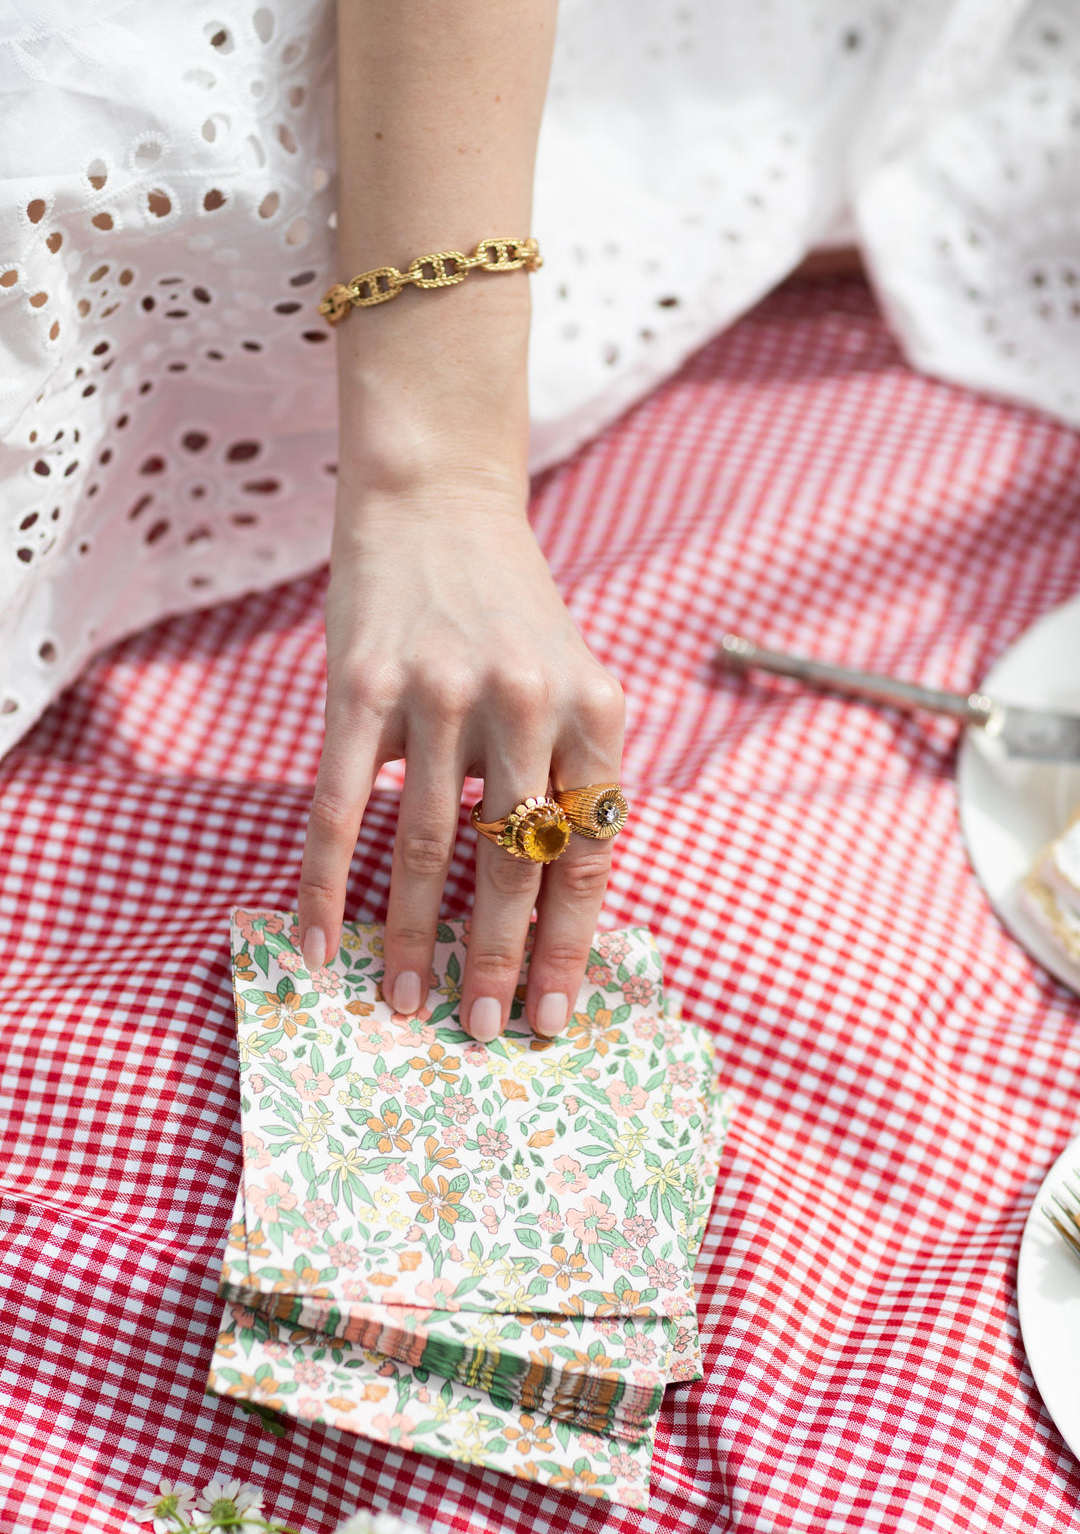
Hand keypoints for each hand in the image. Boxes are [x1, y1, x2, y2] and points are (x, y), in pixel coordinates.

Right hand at [297, 479, 624, 1039]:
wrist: (438, 503)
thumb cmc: (509, 612)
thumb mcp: (572, 681)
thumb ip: (573, 777)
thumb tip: (553, 913)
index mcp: (594, 710)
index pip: (589, 854)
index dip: (570, 945)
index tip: (554, 1014)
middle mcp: (527, 702)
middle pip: (515, 864)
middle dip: (498, 960)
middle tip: (482, 1030)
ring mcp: (440, 692)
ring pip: (430, 846)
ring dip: (414, 938)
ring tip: (407, 1003)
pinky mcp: (363, 687)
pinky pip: (344, 810)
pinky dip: (332, 886)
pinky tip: (322, 943)